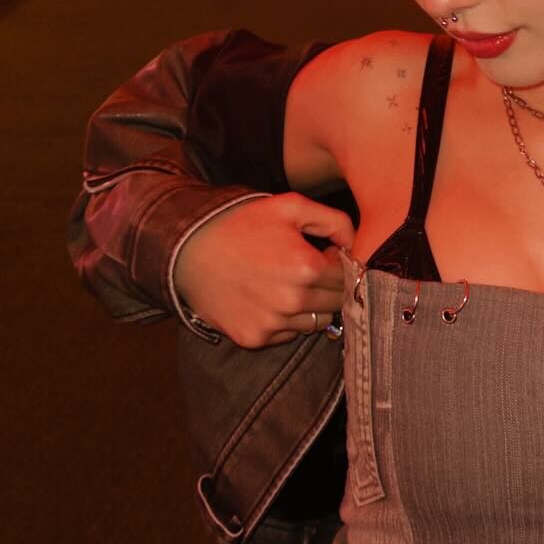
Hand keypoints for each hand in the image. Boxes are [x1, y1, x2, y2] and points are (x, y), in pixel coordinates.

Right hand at [174, 194, 355, 349]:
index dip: (340, 262)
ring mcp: (273, 323)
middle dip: (330, 286)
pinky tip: (267, 298)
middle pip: (337, 302)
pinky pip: (288, 334)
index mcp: (307, 267)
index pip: (349, 276)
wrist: (188, 251)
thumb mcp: (288, 206)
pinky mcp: (255, 337)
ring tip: (286, 283)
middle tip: (307, 269)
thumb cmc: (240, 225)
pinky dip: (286, 320)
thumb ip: (333, 220)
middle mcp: (293, 300)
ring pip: (317, 322)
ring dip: (311, 305)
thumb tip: (356, 244)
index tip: (325, 253)